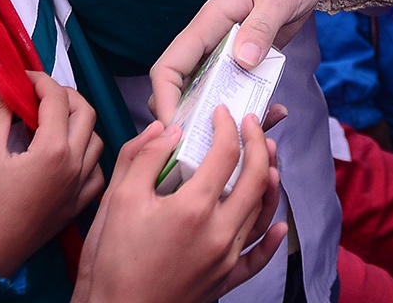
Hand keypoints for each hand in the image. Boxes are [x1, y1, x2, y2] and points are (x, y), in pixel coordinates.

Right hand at [0, 74, 106, 277]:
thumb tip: (4, 85)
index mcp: (52, 150)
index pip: (57, 99)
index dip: (40, 80)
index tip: (24, 77)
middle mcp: (74, 165)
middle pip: (85, 112)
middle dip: (65, 95)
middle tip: (40, 93)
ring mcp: (80, 187)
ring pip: (97, 139)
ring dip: (79, 123)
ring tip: (54, 120)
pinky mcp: (79, 205)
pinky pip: (97, 172)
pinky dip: (88, 157)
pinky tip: (69, 155)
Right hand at [72, 112, 284, 302]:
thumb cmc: (112, 261)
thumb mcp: (118, 200)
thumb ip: (143, 157)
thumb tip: (167, 129)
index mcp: (193, 208)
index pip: (226, 154)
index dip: (227, 126)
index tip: (222, 113)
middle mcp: (219, 232)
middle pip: (256, 178)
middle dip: (259, 144)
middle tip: (251, 124)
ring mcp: (226, 259)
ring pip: (262, 213)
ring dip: (269, 181)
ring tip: (269, 158)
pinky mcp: (225, 280)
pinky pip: (258, 258)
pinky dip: (272, 239)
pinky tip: (280, 225)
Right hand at [149, 0, 325, 122]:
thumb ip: (261, 27)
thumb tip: (241, 61)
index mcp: (211, 21)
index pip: (170, 65)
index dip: (165, 99)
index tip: (176, 130)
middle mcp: (214, 40)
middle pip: (184, 87)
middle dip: (191, 119)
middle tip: (214, 149)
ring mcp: (231, 50)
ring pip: (214, 93)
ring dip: (226, 117)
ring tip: (253, 133)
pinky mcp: (250, 57)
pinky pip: (242, 88)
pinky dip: (252, 104)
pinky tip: (276, 112)